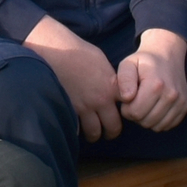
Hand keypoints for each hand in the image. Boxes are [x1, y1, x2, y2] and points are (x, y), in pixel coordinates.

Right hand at [24, 15, 123, 141]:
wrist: (57, 52)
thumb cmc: (79, 52)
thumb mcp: (102, 63)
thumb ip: (110, 80)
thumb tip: (112, 88)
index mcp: (112, 87)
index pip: (129, 108)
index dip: (126, 113)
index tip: (122, 114)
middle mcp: (101, 101)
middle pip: (113, 127)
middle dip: (111, 132)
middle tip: (107, 132)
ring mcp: (84, 107)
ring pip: (94, 132)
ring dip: (94, 134)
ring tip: (92, 134)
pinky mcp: (69, 110)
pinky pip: (76, 129)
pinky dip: (77, 130)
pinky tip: (76, 127)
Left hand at [115, 29, 186, 131]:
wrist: (167, 55)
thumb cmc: (143, 61)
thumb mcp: (128, 64)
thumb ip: (123, 80)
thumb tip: (127, 98)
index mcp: (156, 84)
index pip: (135, 113)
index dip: (126, 109)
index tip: (127, 98)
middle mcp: (171, 95)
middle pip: (145, 122)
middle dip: (136, 115)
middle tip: (135, 100)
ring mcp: (180, 102)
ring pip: (157, 127)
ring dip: (147, 119)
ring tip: (144, 103)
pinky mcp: (185, 107)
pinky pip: (167, 126)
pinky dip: (158, 121)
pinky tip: (154, 107)